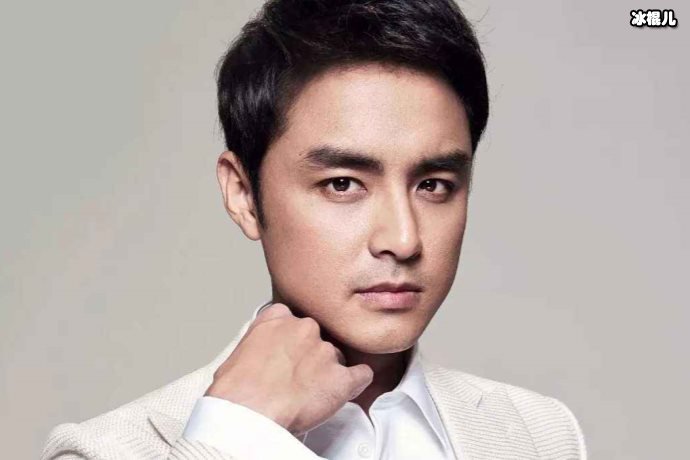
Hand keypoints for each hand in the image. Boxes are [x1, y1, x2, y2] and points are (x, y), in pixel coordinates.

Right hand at [205, 303, 373, 435]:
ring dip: (328, 373)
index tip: (288, 350)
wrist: (250, 412)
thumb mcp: (235, 353)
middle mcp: (304, 328)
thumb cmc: (236, 392)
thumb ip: (257, 344)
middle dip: (310, 355)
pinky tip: (346, 389)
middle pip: (316, 337)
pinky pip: (361, 374)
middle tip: (297, 377)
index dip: (291, 338)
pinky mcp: (342, 377)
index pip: (292, 318)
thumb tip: (259, 355)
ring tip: (310, 393)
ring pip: (336, 357)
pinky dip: (356, 382)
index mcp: (277, 319)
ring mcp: (325, 351)